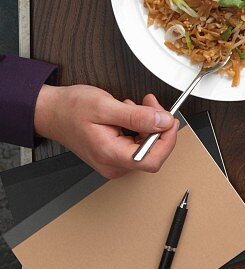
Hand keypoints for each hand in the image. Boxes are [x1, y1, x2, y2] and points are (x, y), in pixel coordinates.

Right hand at [34, 85, 177, 178]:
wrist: (50, 112)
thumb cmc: (70, 109)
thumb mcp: (105, 106)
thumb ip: (137, 116)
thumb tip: (163, 122)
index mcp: (111, 155)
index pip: (153, 159)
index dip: (167, 139)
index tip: (170, 119)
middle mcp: (113, 164)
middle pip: (152, 152)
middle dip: (157, 126)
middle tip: (151, 104)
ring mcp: (113, 162)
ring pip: (146, 146)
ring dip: (147, 124)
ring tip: (134, 106)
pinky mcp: (113, 155)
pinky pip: (136, 144)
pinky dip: (139, 127)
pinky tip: (129, 114)